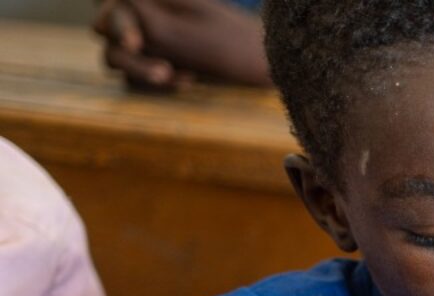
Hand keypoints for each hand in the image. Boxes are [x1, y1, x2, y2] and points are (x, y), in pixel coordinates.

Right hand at [92, 0, 269, 88]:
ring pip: (116, 57)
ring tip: (178, 78)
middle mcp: (146, 14)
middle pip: (104, 29)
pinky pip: (134, 79)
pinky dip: (154, 84)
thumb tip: (113, 1)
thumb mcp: (187, 32)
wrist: (265, 70)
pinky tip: (187, 81)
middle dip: (129, 54)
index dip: (117, 22)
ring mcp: (149, 41)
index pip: (115, 3)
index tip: (135, 43)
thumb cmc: (232, 46)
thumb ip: (144, 19)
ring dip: (141, 71)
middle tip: (162, 72)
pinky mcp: (154, 65)